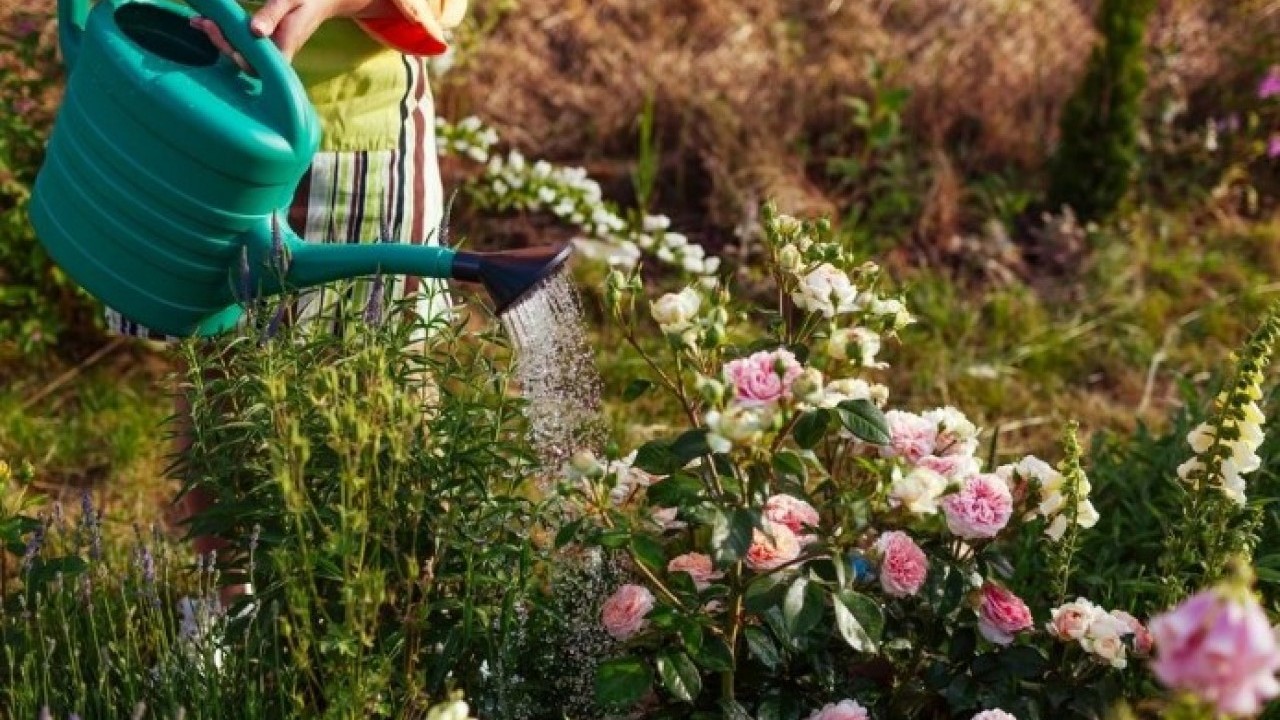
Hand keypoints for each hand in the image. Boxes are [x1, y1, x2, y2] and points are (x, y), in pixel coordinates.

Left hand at [190, 0, 347, 71]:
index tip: (221, 33)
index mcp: (285, 47)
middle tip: (205, 22)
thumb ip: (272, 15)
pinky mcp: (265, 43)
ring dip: (218, 39)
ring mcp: (270, 50)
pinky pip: (242, 44)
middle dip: (221, 43)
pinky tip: (207, 22)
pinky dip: (223, 33)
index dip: (238, 56)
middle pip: (244, 61)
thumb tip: (255, 31)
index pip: (258, 65)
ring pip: (240, 53)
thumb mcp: (289, 0)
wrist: (322, 0)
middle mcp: (277, 54)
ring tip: (198, 21)